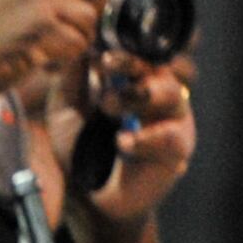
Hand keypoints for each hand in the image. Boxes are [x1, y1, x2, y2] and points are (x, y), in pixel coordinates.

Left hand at [57, 48, 196, 230]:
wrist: (88, 195)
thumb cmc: (80, 147)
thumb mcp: (64, 110)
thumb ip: (70, 79)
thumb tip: (79, 46)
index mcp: (134, 78)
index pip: (138, 51)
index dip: (122, 47)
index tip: (97, 53)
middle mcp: (157, 93)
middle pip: (160, 65)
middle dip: (131, 63)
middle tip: (105, 67)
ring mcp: (171, 119)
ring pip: (171, 94)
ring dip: (138, 96)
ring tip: (108, 106)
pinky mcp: (178, 148)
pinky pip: (171, 135)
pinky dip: (145, 137)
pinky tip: (123, 141)